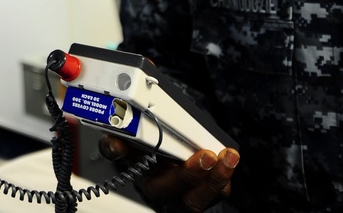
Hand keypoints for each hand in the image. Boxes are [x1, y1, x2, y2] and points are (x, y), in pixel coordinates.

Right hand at [99, 135, 238, 211]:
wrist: (158, 151)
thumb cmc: (142, 152)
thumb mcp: (125, 145)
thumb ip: (114, 145)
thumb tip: (115, 144)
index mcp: (151, 186)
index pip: (162, 188)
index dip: (179, 175)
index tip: (189, 156)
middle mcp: (172, 196)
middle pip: (189, 199)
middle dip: (202, 178)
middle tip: (209, 156)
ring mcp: (191, 194)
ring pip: (208, 197)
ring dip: (220, 178)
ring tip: (228, 157)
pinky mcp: (208, 190)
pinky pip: (221, 191)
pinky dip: (226, 176)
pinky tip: (228, 159)